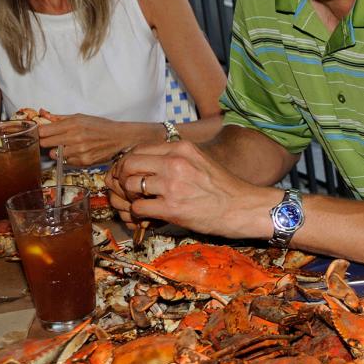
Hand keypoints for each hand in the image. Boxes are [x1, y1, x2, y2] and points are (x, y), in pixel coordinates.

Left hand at [39, 114, 149, 165]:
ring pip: (54, 154)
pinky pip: (66, 161)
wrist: (120, 138)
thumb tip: (42, 113)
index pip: (43, 131)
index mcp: (72, 124)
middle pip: (44, 143)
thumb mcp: (81, 117)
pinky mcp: (83, 161)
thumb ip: (60, 118)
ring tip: (67, 146)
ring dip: (57, 151)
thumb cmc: (101, 126)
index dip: (40, 132)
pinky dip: (68, 158)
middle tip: (52, 139)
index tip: (41, 133)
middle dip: (46, 141)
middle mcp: (74, 137)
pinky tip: (77, 152)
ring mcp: (79, 151)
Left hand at [106, 140, 275, 237]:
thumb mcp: (199, 160)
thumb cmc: (222, 186)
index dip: (126, 162)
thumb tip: (146, 163)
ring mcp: (172, 185)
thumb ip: (175, 157)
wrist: (242, 207)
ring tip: (138, 203)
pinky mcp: (172, 208)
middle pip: (128, 165)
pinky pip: (138, 208)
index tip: (127, 173)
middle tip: (126, 189)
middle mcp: (175, 163)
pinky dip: (138, 213)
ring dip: (129, 197)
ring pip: (129, 186)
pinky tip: (148, 215)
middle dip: (121, 178)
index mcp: (181, 148)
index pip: (138, 149)